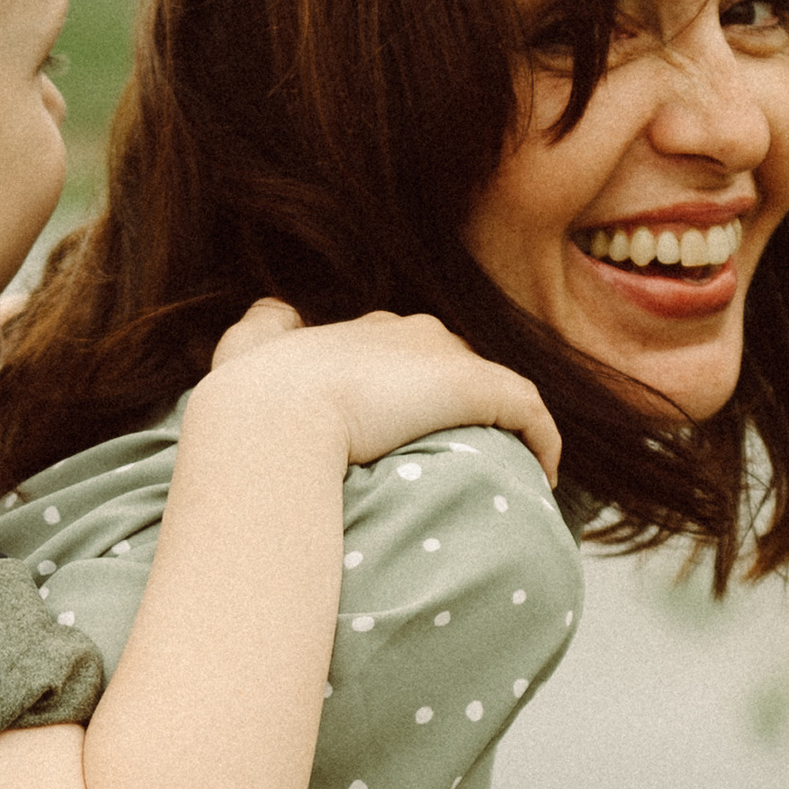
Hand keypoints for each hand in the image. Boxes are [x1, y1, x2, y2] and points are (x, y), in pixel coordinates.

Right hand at [205, 300, 562, 484]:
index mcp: (360, 331)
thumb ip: (261, 328)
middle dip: (462, 405)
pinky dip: (544, 440)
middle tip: (462, 459)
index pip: (404, 351)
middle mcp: (406, 332)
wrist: (270, 421)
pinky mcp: (475, 387)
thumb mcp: (244, 351)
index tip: (417, 435)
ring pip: (493, 386)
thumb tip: (275, 311)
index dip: (416, 390)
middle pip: (452, 364)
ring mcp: (443, 357)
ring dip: (506, 425)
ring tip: (508, 470)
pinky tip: (544, 477)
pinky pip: (530, 412)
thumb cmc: (249, 402)